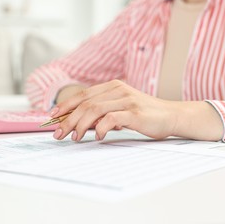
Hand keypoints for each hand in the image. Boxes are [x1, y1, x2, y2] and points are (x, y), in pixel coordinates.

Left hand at [51, 80, 223, 141]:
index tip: (53, 116)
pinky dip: (99, 128)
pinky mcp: (134, 112)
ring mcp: (126, 100)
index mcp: (112, 86)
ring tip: (73, 137)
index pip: (83, 95)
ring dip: (80, 124)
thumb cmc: (145, 114)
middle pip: (85, 103)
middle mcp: (118, 90)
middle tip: (59, 133)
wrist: (172, 115)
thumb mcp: (121, 108)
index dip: (66, 105)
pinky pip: (111, 118)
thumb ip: (103, 111)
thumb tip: (78, 123)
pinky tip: (96, 136)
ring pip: (94, 109)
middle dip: (68, 118)